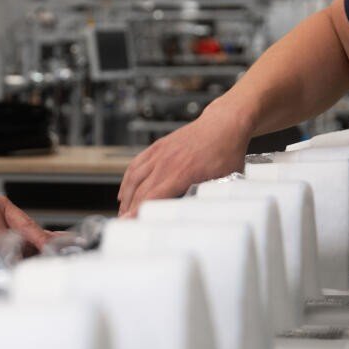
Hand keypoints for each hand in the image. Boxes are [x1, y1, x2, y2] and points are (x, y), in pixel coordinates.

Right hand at [117, 114, 248, 216]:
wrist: (224, 124)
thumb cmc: (226, 151)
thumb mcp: (224, 180)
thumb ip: (209, 197)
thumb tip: (203, 216)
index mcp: (183, 172)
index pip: (153, 196)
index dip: (139, 211)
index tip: (129, 223)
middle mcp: (167, 162)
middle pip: (140, 190)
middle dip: (129, 209)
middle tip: (124, 225)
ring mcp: (160, 153)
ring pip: (134, 178)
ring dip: (126, 197)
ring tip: (123, 212)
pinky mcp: (157, 147)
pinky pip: (136, 164)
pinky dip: (127, 179)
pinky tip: (125, 190)